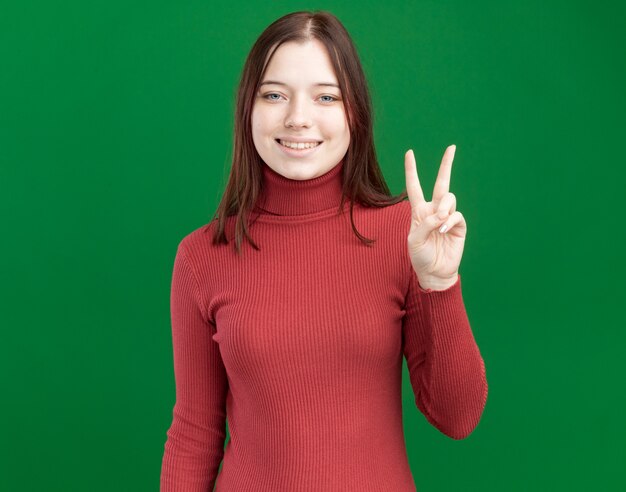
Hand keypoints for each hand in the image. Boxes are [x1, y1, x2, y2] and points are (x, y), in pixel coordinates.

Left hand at [404, 145, 466, 288]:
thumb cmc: (420, 256)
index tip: (409, 153)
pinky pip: (456, 215)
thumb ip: (425, 224)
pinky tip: (444, 229)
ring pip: (449, 198)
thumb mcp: (414, 240)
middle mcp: (434, 210)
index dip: (411, 170)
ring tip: (439, 222)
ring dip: (443, 207)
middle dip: (447, 165)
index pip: (414, 187)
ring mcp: (448, 217)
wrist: (434, 272)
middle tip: (452, 147)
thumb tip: (441, 214)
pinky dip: (449, 220)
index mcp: (419, 211)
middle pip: (442, 183)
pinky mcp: (459, 226)